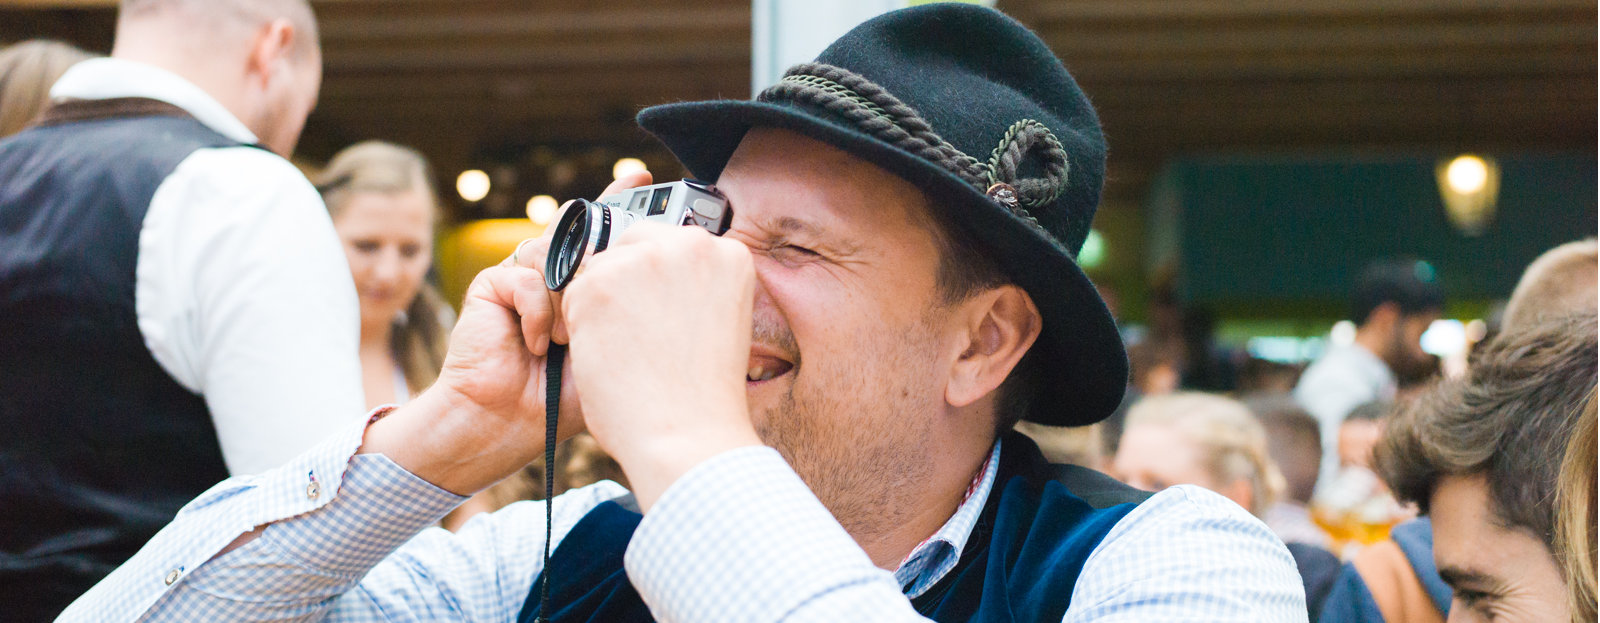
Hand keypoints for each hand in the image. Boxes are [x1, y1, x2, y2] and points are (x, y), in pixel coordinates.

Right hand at [359, 170, 653, 494]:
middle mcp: (553, 273)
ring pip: (554, 252)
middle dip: (593, 245)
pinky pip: (526, 276)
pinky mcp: (492, 285)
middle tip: (610, 273)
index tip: (641, 176)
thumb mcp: (619, 345)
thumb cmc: (573, 398)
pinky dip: (538, 314)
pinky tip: (539, 347)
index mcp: (586, 284)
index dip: (621, 201)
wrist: (511, 425)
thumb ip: (636, 307)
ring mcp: (522, 276)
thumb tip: (676, 268)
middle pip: (578, 231)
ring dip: (568, 301)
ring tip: (568, 341)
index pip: (604, 230)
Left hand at [561, 221, 762, 509]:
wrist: (687, 436)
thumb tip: (654, 277)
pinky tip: (606, 358)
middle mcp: (689, 246)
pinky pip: (572, 294)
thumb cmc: (703, 397)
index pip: (672, 245)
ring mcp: (642, 261)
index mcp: (728, 255)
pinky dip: (580, 327)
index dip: (655, 281)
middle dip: (626, 286)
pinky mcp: (598, 284)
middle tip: (634, 336)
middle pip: (634, 247)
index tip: (655, 313)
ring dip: (602, 308)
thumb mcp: (718, 323)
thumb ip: (693, 288)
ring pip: (601, 270)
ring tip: (626, 354)